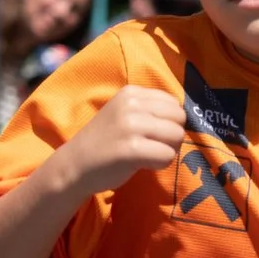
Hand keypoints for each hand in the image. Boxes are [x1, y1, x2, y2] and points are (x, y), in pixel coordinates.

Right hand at [59, 86, 183, 193]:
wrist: (75, 165)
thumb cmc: (105, 141)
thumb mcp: (124, 113)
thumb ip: (149, 109)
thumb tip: (184, 117)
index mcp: (131, 92)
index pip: (173, 102)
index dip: (169, 121)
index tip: (151, 133)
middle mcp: (131, 105)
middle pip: (179, 118)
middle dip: (172, 136)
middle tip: (153, 146)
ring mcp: (131, 126)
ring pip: (176, 136)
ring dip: (167, 150)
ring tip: (147, 155)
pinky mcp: (132, 150)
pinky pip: (167, 156)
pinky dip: (160, 164)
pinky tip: (144, 165)